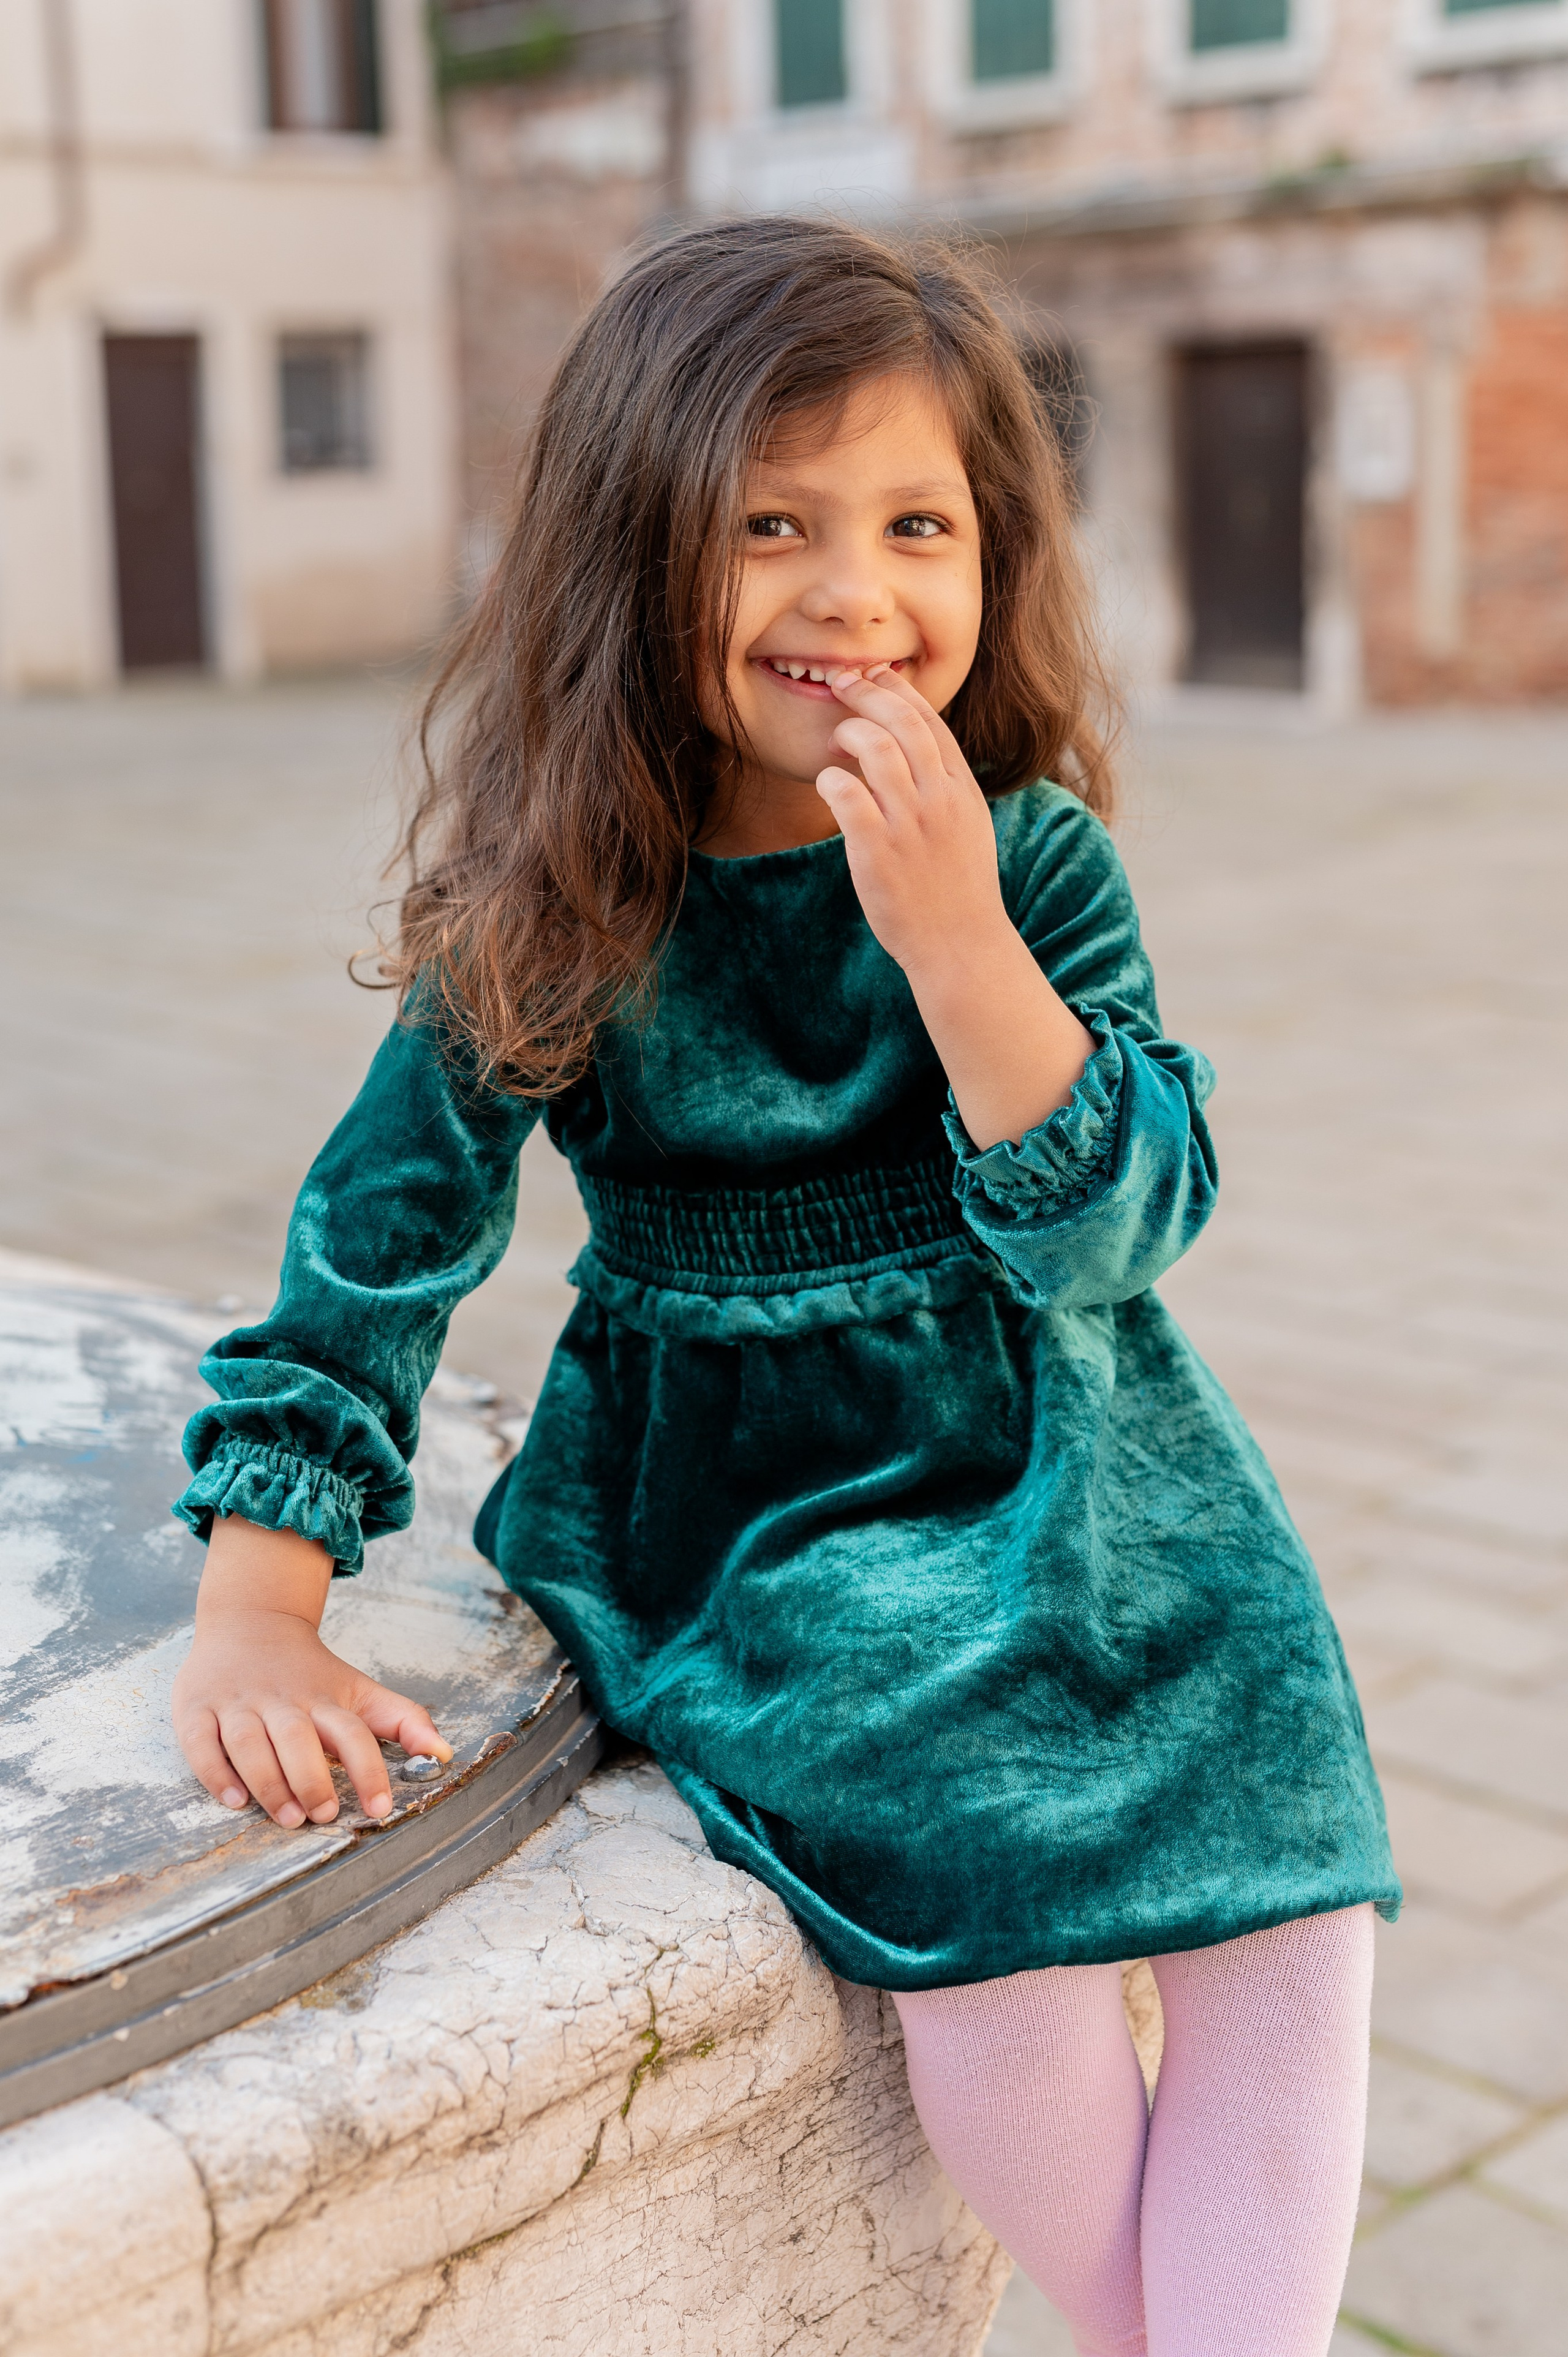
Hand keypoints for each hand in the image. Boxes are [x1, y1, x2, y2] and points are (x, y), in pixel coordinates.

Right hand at [172, 1515, 450, 1827]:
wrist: (250, 1620)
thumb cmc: (310, 1671)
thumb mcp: (360, 1690)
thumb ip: (403, 1720)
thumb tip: (445, 1755)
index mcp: (323, 1699)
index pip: (352, 1733)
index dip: (369, 1770)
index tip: (381, 1806)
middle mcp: (281, 1700)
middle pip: (297, 1739)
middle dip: (312, 1780)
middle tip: (324, 1814)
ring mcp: (238, 1703)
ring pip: (250, 1744)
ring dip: (269, 1783)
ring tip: (288, 1817)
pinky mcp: (197, 1708)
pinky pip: (202, 1742)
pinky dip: (216, 1772)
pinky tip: (235, 1799)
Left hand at [815, 662, 1011, 981]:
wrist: (959, 944)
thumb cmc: (957, 889)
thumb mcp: (967, 827)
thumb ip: (945, 787)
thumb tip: (913, 751)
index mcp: (961, 790)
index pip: (930, 721)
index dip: (897, 690)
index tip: (872, 675)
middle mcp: (939, 799)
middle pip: (902, 722)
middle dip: (867, 692)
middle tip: (840, 684)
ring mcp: (910, 824)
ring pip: (875, 747)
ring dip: (849, 733)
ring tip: (837, 744)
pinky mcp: (877, 851)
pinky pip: (846, 793)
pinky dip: (830, 779)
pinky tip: (828, 785)